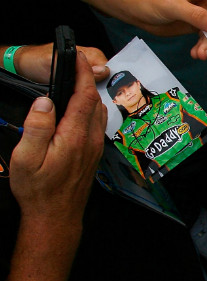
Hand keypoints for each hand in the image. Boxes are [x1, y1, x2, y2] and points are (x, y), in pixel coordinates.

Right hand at [10, 51, 106, 234]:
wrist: (56, 216)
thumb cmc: (38, 190)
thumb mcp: (27, 158)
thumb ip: (37, 127)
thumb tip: (44, 101)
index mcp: (74, 136)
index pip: (83, 97)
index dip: (82, 74)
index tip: (78, 57)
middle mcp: (90, 140)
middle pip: (94, 101)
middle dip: (87, 79)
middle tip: (76, 63)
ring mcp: (94, 148)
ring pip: (98, 113)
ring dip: (90, 94)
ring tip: (77, 81)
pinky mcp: (93, 154)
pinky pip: (96, 125)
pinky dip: (90, 109)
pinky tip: (79, 108)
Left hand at [84, 0, 206, 59]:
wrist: (133, 10)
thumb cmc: (149, 0)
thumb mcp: (174, 6)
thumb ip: (197, 16)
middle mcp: (203, 3)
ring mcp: (199, 15)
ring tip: (202, 54)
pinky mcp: (193, 27)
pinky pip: (204, 39)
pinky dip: (202, 48)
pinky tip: (197, 54)